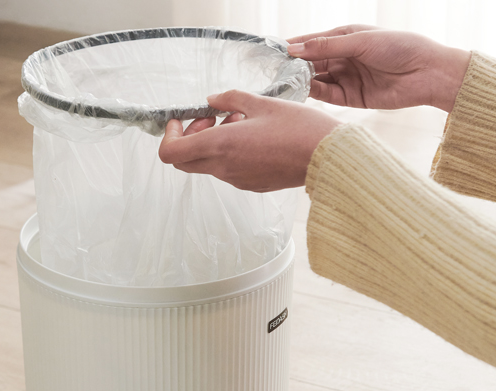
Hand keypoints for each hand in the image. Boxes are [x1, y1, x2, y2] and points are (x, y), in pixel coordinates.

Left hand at [158, 91, 340, 191]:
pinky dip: (227, 153)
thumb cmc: (298, 129)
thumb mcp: (261, 103)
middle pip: (184, 161)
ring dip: (211, 143)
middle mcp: (223, 168)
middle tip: (209, 118)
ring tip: (238, 121)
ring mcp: (235, 180)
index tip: (181, 120)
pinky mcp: (248, 185)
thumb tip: (211, 101)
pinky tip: (250, 137)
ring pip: (206, 164)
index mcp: (221, 145)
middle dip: (188, 138)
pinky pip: (226, 170)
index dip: (169, 136)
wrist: (326, 158)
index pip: (171, 153)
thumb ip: (230, 100)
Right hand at [287, 25, 470, 111]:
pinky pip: (325, 96)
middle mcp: (342, 58)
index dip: (292, 46)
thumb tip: (294, 49)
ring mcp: (344, 78)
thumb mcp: (361, 42)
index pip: (311, 42)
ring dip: (300, 81)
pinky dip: (312, 94)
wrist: (426, 74)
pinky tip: (299, 93)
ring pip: (314, 80)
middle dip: (292, 67)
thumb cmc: (399, 47)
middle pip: (310, 63)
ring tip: (281, 85)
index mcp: (345, 38)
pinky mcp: (348, 98)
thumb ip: (327, 48)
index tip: (271, 52)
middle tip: (271, 73)